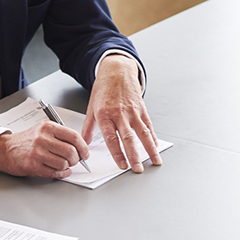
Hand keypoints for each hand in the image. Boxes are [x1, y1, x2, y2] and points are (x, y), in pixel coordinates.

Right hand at [0, 123, 88, 177]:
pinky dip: (61, 174)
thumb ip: (61, 136)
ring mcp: (37, 152)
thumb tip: (80, 147)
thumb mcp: (43, 130)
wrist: (5, 149)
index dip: (83, 147)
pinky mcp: (33, 165)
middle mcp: (43, 138)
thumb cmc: (27, 141)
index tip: (85, 153)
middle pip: (71, 152)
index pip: (74, 136)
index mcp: (48, 127)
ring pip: (64, 163)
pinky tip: (60, 171)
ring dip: (67, 167)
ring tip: (63, 165)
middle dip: (76, 159)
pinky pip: (55, 172)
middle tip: (74, 160)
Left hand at [83, 56, 159, 172]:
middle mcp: (120, 114)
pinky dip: (153, 137)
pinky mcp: (142, 108)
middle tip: (137, 169)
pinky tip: (156, 146)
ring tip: (154, 161)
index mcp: (105, 115)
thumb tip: (84, 143)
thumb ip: (88, 127)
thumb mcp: (91, 107)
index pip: (111, 138)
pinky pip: (148, 125)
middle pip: (128, 138)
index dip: (117, 153)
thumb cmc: (103, 88)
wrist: (117, 70)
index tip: (122, 165)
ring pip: (143, 133)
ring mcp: (133, 111)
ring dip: (150, 149)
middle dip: (134, 156)